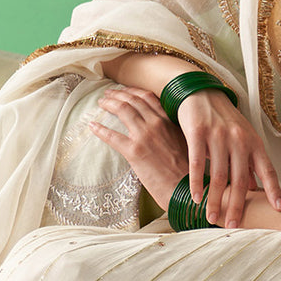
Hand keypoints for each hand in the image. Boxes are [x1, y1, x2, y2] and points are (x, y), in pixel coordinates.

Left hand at [90, 86, 188, 209]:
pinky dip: (100, 129)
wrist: (186, 189)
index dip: (133, 92)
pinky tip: (92, 126)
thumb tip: (161, 134)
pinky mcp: (134, 152)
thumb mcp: (185, 145)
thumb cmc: (187, 173)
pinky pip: (112, 136)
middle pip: (132, 100)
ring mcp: (144, 136)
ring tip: (101, 102)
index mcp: (169, 122)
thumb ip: (171, 134)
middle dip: (117, 94)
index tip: (125, 91)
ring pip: (122, 110)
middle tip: (108, 94)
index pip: (148, 98)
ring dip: (109, 103)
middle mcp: (157, 124)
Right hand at [175, 88, 280, 228]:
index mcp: (254, 142)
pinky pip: (197, 163)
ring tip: (212, 218)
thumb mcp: (242, 138)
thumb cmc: (223, 120)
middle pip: (241, 179)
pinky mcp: (198, 132)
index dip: (273, 190)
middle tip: (234, 225)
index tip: (279, 209)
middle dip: (237, 205)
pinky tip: (196, 198)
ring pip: (219, 175)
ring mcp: (219, 136)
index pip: (267, 170)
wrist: (201, 92)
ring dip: (215, 200)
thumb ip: (248, 162)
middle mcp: (239, 139)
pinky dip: (197, 183)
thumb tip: (256, 190)